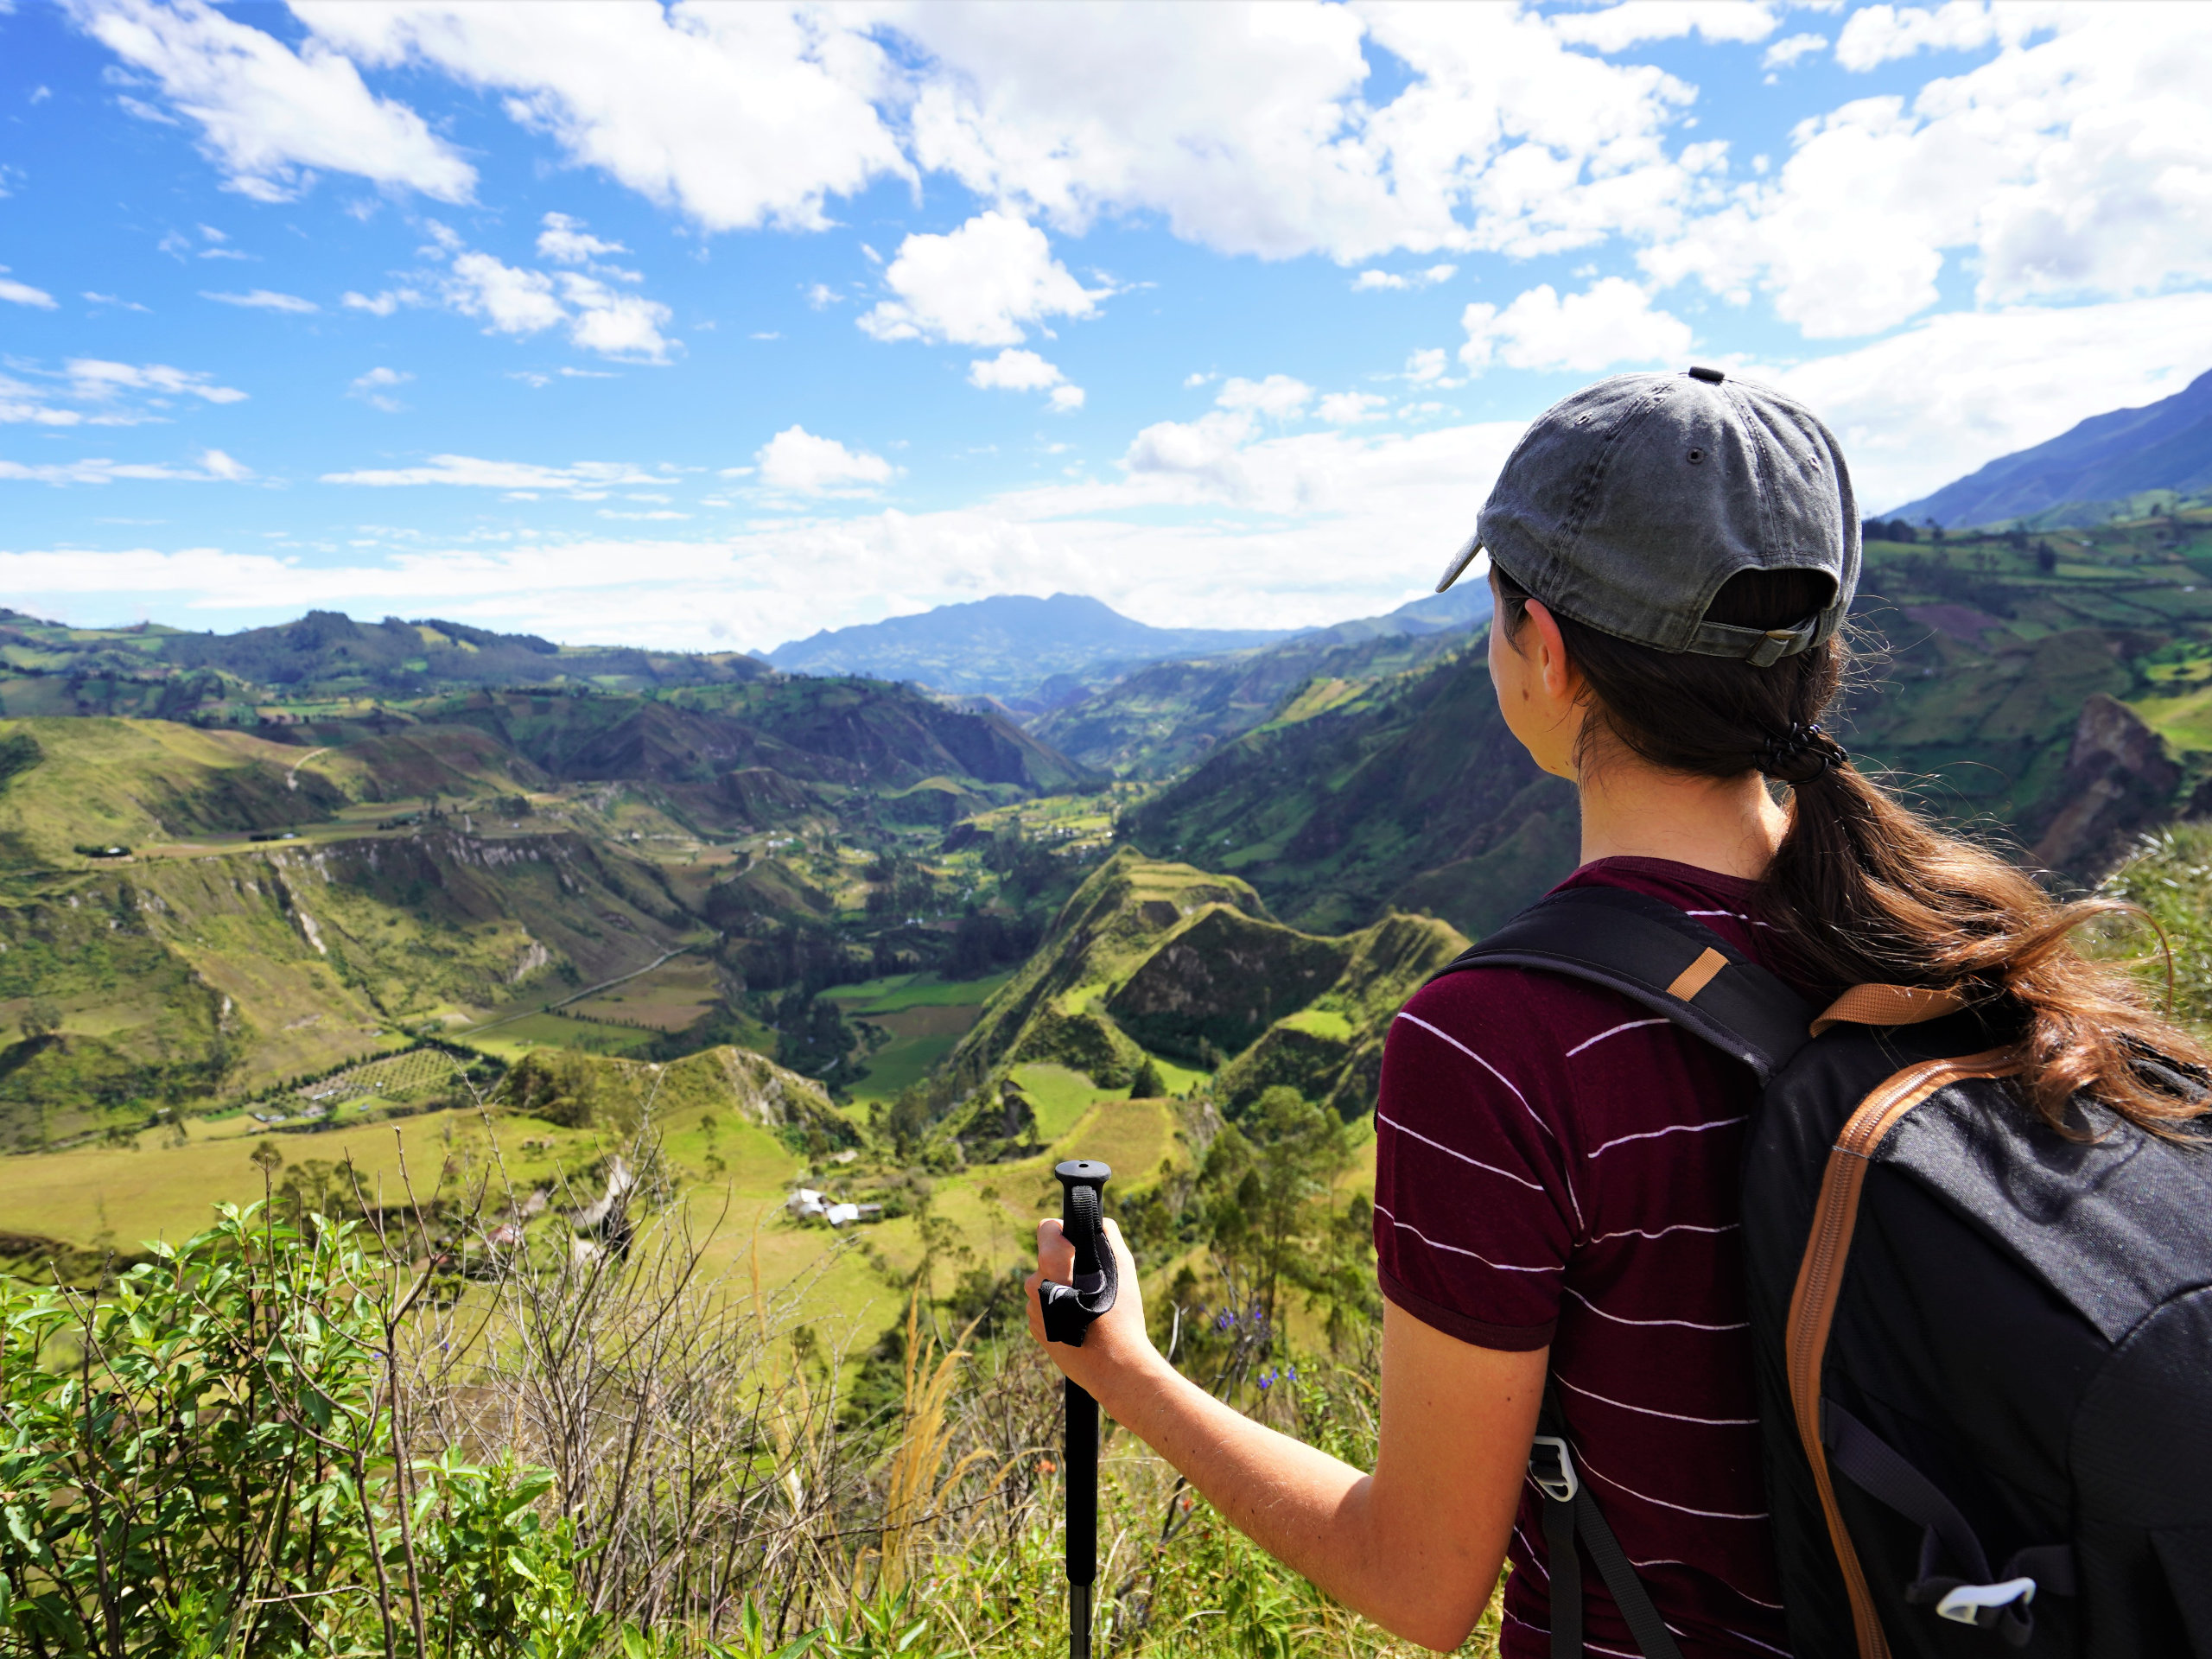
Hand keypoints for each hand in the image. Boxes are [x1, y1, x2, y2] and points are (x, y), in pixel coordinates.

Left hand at [1024, 1216, 1162, 1406]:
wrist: (1114, 1367)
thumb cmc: (1121, 1317)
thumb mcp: (1124, 1269)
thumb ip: (1109, 1237)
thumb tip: (1100, 1224)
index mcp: (1051, 1264)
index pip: (1046, 1228)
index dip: (1063, 1232)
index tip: (1077, 1244)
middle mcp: (1035, 1284)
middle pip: (1048, 1259)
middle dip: (1065, 1265)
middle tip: (1091, 1282)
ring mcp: (1032, 1309)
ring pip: (1045, 1285)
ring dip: (1061, 1289)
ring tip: (1087, 1306)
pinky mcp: (1035, 1329)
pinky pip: (1044, 1308)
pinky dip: (1057, 1310)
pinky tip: (1079, 1322)